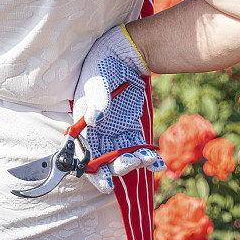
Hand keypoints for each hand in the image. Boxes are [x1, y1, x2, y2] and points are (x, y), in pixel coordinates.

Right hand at [73, 26, 163, 193]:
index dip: (93, 173)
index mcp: (82, 125)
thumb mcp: (97, 81)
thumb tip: (95, 118)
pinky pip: (137, 146)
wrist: (122, 54)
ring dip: (134, 162)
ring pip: (122, 156)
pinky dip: (146, 155)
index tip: (106, 185)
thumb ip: (97, 100)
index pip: (83, 156)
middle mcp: (96, 133)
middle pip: (104, 161)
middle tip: (130, 164)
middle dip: (117, 168)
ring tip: (148, 160)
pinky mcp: (130, 127)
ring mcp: (113, 131)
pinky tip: (157, 162)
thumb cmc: (103, 66)